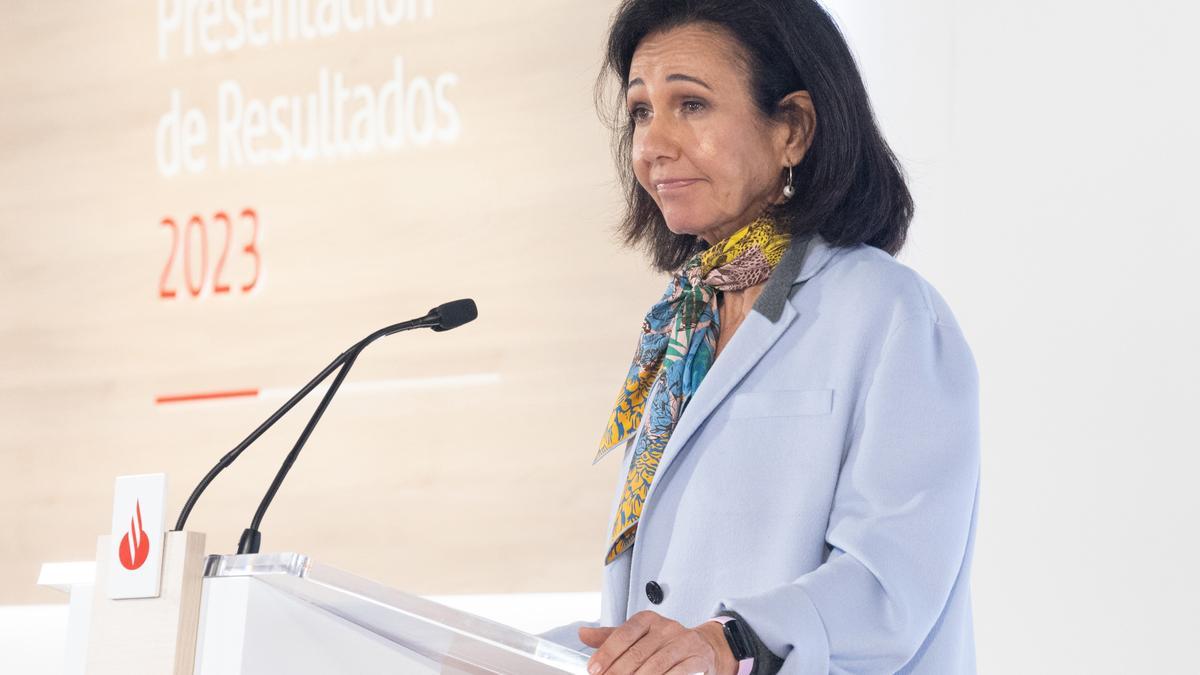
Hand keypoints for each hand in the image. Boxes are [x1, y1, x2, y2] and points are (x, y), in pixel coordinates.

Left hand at [578, 610, 737, 674]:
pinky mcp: (696, 659)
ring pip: (655, 665)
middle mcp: (666, 627)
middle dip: (618, 672)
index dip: (606, 653)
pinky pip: (676, 673)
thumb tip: (582, 633)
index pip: (623, 634)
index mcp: (648, 619)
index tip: (593, 670)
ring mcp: (683, 643)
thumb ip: (611, 637)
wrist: (704, 647)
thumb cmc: (665, 643)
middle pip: (637, 653)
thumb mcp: (638, 635)